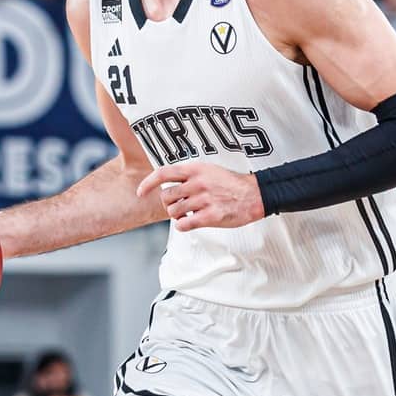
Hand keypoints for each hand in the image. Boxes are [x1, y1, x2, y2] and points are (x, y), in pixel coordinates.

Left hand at [136, 162, 264, 230]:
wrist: (255, 194)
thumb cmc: (231, 183)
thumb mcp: (208, 170)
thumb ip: (188, 176)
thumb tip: (167, 185)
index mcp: (195, 170)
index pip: (163, 173)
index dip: (148, 184)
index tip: (140, 192)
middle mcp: (197, 183)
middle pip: (166, 197)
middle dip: (169, 204)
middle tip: (180, 206)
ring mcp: (204, 200)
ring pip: (174, 212)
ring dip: (178, 215)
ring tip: (190, 213)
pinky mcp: (211, 216)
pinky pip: (184, 224)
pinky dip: (183, 225)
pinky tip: (190, 222)